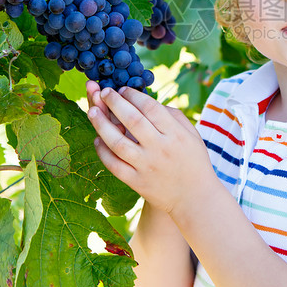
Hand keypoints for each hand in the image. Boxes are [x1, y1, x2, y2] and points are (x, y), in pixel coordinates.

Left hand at [85, 81, 216, 215]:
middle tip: (104, 92)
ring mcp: (147, 166)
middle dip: (114, 102)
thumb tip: (147, 101)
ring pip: (118, 142)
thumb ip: (173, 115)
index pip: (150, 107)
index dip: (133, 95)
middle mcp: (160, 148)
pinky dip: (103, 151)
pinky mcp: (137, 183)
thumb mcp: (192, 134)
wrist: (194, 198)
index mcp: (176, 134)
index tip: (122, 89)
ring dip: (102, 124)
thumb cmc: (193, 161)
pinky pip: (114, 165)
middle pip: (132, 120)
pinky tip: (97, 139)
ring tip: (92, 110)